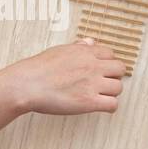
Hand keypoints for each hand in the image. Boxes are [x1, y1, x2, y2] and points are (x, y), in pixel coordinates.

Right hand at [4, 39, 126, 115]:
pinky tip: (102, 107)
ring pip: (118, 88)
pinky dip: (110, 107)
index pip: (110, 54)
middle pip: (119, 69)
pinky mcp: (89, 102)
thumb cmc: (39, 68)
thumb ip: (79, 47)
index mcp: (85, 52)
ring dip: (112, 92)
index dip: (107, 63)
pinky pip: (112, 105)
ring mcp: (92, 84)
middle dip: (114, 76)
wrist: (28, 84)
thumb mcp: (60, 50)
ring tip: (101, 96)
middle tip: (104, 83)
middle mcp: (92, 66)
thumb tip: (90, 42)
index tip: (101, 70)